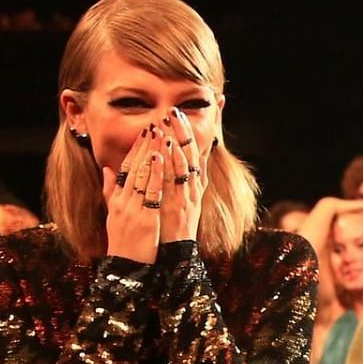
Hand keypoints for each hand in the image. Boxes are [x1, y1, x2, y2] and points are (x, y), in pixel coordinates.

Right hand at [101, 124, 162, 262]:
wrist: (125, 268)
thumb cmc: (123, 243)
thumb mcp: (113, 215)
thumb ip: (110, 191)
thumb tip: (107, 170)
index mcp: (117, 200)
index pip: (125, 169)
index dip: (135, 150)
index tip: (144, 133)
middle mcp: (123, 201)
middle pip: (134, 168)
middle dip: (144, 146)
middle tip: (154, 125)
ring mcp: (133, 209)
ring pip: (142, 175)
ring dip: (151, 153)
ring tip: (160, 134)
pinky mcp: (144, 218)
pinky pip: (150, 192)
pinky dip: (155, 174)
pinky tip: (160, 159)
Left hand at [157, 106, 204, 244]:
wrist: (176, 253)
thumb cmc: (176, 226)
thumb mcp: (185, 198)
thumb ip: (187, 177)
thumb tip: (190, 156)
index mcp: (193, 184)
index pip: (195, 152)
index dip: (191, 132)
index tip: (184, 113)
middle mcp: (194, 187)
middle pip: (192, 152)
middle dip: (184, 130)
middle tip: (174, 109)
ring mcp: (189, 194)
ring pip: (186, 161)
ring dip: (179, 139)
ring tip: (171, 120)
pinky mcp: (182, 204)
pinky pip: (178, 179)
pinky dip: (173, 161)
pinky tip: (167, 146)